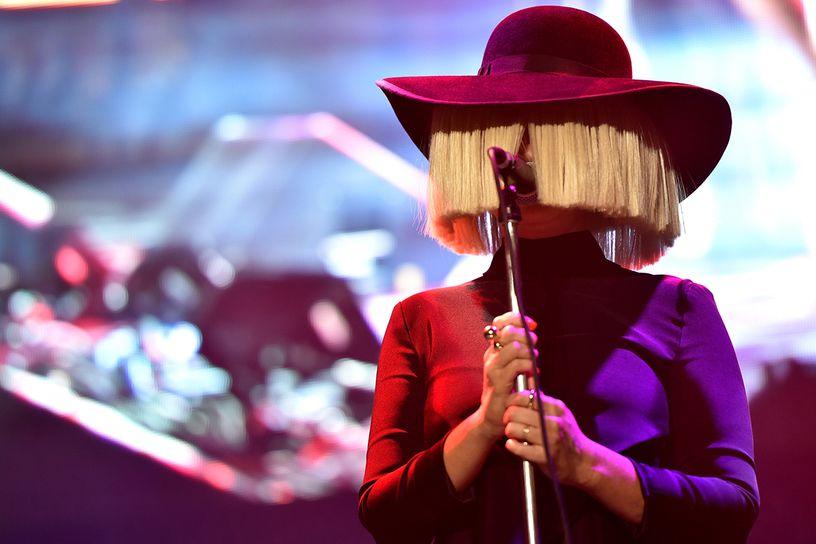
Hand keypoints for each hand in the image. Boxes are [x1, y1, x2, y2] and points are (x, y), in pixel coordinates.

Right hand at [475, 312, 537, 441]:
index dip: (516, 318)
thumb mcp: (513, 366)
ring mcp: (492, 369)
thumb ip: (520, 349)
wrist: (492, 417)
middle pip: (507, 331)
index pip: (499, 323)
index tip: (531, 324)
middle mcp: (491, 356)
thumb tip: (532, 330)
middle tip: (534, 345)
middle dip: (526, 335)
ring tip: (533, 361)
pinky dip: (529, 366)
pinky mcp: (498, 382)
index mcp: (493, 350)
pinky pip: (517, 365)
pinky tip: (533, 374)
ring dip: (529, 352)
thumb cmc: (507, 391)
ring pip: (514, 347)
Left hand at [502, 390, 598, 487]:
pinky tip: (513, 445)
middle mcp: (553, 421)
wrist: (582, 462)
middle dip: (507, 417)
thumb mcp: (560, 414)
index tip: (509, 407)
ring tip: (513, 435)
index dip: (511, 401)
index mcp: (556, 408)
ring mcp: (549, 439)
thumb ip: (543, 400)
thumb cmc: (567, 436)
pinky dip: (512, 446)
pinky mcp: (545, 456)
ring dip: (509, 432)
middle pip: (515, 412)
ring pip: (514, 429)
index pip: (525, 396)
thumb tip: (528, 381)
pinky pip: (518, 448)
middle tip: (508, 422)